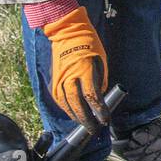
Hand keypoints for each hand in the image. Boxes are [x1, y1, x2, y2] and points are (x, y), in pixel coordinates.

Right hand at [43, 6, 108, 127]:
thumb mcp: (101, 60)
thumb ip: (100, 80)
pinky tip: (73, 114)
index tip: (105, 119)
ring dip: (76, 116)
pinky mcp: (54, 79)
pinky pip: (59, 98)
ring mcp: (60, 78)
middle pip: (78, 104)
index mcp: (85, 70)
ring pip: (66, 103)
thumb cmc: (89, 44)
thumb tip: (99, 97)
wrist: (67, 31)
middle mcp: (70, 76)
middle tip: (95, 128)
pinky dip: (66, 108)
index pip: (92, 96)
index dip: (99, 110)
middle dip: (87, 119)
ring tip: (85, 125)